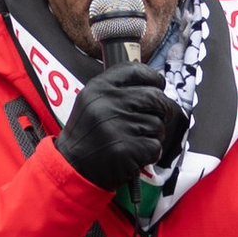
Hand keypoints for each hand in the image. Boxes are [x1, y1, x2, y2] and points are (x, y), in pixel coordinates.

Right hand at [57, 62, 183, 192]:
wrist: (73, 165)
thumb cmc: (89, 133)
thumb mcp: (92, 101)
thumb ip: (118, 89)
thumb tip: (153, 84)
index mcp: (99, 87)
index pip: (136, 70)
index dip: (153, 78)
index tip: (158, 86)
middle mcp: (108, 103)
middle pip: (155, 97)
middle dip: (163, 109)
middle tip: (160, 117)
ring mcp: (118, 126)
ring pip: (157, 124)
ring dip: (153, 134)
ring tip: (136, 140)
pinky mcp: (127, 148)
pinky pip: (155, 146)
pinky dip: (151, 153)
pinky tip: (136, 154)